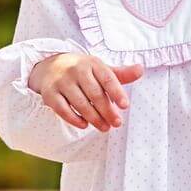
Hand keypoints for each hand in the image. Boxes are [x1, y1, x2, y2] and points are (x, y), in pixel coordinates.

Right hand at [29, 53, 143, 130]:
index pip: (107, 78)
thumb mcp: (100, 69)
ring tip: (105, 127)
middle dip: (107, 111)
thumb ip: (120, 74)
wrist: (49, 67)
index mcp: (92, 63)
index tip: (125, 106)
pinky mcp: (50, 93)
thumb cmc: (81, 71)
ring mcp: (62, 81)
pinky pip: (62, 109)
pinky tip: (84, 125)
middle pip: (95, 93)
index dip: (117, 92)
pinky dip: (74, 119)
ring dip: (94, 118)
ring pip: (80, 103)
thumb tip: (140, 70)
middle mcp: (76, 70)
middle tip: (117, 123)